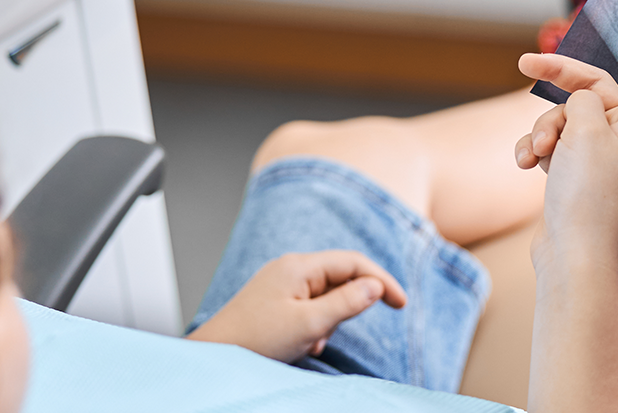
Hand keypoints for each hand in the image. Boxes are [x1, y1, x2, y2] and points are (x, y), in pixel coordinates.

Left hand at [186, 251, 407, 362]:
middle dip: (349, 306)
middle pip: (340, 277)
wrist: (216, 354)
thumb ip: (347, 303)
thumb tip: (376, 286)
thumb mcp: (310, 324)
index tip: (401, 304)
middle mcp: (291, 268)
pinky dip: (315, 325)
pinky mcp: (276, 300)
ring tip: (312, 343)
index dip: (381, 281)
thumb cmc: (256, 338)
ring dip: (330, 321)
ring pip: (326, 296)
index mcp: (300, 266)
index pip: (354, 263)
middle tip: (339, 332)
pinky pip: (309, 306)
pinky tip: (303, 345)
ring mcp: (282, 283)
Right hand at [513, 24, 617, 270]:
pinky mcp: (576, 171)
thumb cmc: (590, 195)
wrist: (573, 253)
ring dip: (542, 127)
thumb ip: (582, 99)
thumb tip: (577, 106)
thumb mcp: (584, 129)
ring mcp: (600, 153)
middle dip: (558, 78)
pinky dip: (535, 148)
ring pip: (564, 116)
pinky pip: (552, 142)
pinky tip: (525, 165)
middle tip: (525, 62)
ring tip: (537, 153)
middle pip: (593, 86)